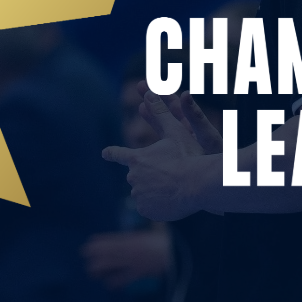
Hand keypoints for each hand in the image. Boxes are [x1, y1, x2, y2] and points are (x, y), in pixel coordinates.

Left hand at [81, 227, 171, 287]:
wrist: (180, 255)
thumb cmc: (171, 241)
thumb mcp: (160, 229)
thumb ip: (153, 223)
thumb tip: (151, 213)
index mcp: (134, 239)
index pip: (111, 241)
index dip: (99, 244)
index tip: (89, 245)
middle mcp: (130, 250)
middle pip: (107, 254)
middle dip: (96, 258)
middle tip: (87, 260)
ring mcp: (134, 262)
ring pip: (111, 266)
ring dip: (100, 270)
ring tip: (92, 272)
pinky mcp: (140, 273)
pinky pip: (123, 279)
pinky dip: (115, 282)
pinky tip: (109, 284)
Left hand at [103, 86, 218, 220]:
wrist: (196, 185)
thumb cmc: (187, 156)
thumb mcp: (174, 132)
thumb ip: (160, 112)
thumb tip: (148, 91)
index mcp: (136, 158)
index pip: (117, 154)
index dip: (112, 153)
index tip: (105, 153)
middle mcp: (133, 176)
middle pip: (137, 176)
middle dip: (149, 175)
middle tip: (168, 175)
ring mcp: (138, 194)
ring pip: (143, 192)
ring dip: (153, 190)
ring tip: (172, 188)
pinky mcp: (146, 210)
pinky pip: (149, 208)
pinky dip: (157, 205)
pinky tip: (170, 201)